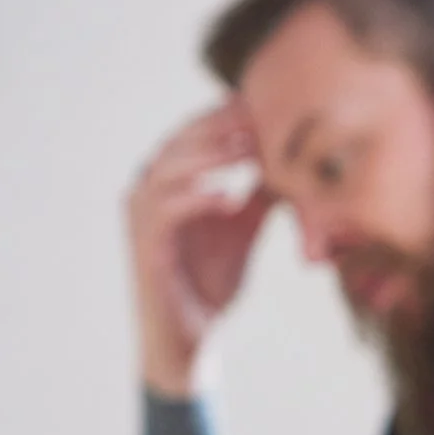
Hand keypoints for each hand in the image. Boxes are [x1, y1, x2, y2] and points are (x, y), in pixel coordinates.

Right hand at [127, 102, 274, 396]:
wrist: (194, 335)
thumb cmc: (214, 278)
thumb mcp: (244, 225)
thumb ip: (260, 191)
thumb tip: (292, 156)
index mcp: (169, 181)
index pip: (194, 133)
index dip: (226, 115)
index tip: (266, 99)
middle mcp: (147, 191)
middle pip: (179, 141)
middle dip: (220, 125)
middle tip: (259, 113)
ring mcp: (140, 218)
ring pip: (167, 168)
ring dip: (209, 155)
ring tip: (249, 148)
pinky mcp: (143, 247)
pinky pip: (163, 212)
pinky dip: (197, 200)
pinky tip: (231, 200)